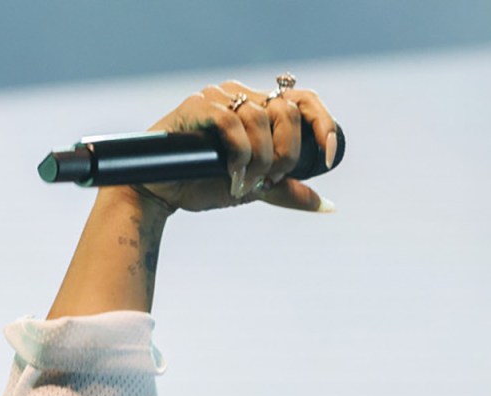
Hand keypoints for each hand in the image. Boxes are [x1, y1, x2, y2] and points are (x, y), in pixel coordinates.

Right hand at [139, 81, 340, 214]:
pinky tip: (231, 174)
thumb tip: (326, 204)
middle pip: (288, 110)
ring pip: (261, 118)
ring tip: (243, 183)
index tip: (329, 157)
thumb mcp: (255, 190)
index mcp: (260, 109)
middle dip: (286, 153)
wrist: (161, 192)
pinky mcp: (198, 105)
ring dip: (260, 160)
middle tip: (268, 179)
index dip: (324, 125)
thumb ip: (287, 191)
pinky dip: (239, 154)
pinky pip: (232, 123)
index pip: (304, 101)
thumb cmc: (203, 185)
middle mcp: (242, 96)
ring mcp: (219, 97)